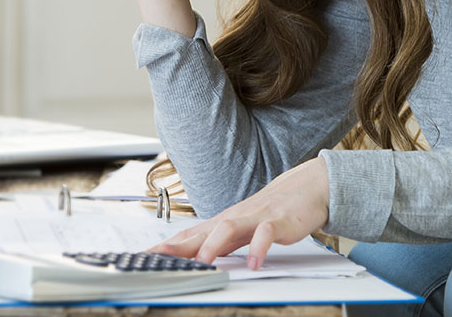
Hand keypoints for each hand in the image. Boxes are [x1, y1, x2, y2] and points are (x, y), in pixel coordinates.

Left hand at [150, 158, 330, 269]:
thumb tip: (197, 259)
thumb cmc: (272, 211)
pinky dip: (258, 249)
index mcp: (223, 222)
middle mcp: (235, 218)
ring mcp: (255, 218)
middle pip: (200, 231)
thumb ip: (221, 244)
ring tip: (203, 263)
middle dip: (177, 245)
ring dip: (213, 245)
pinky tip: (253, 264)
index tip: (144, 256)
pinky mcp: (277, 222)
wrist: (306, 187)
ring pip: (228, 228)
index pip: (189, 235)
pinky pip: (266, 234)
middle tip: (157, 257)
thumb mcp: (242, 230)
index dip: (166, 246)